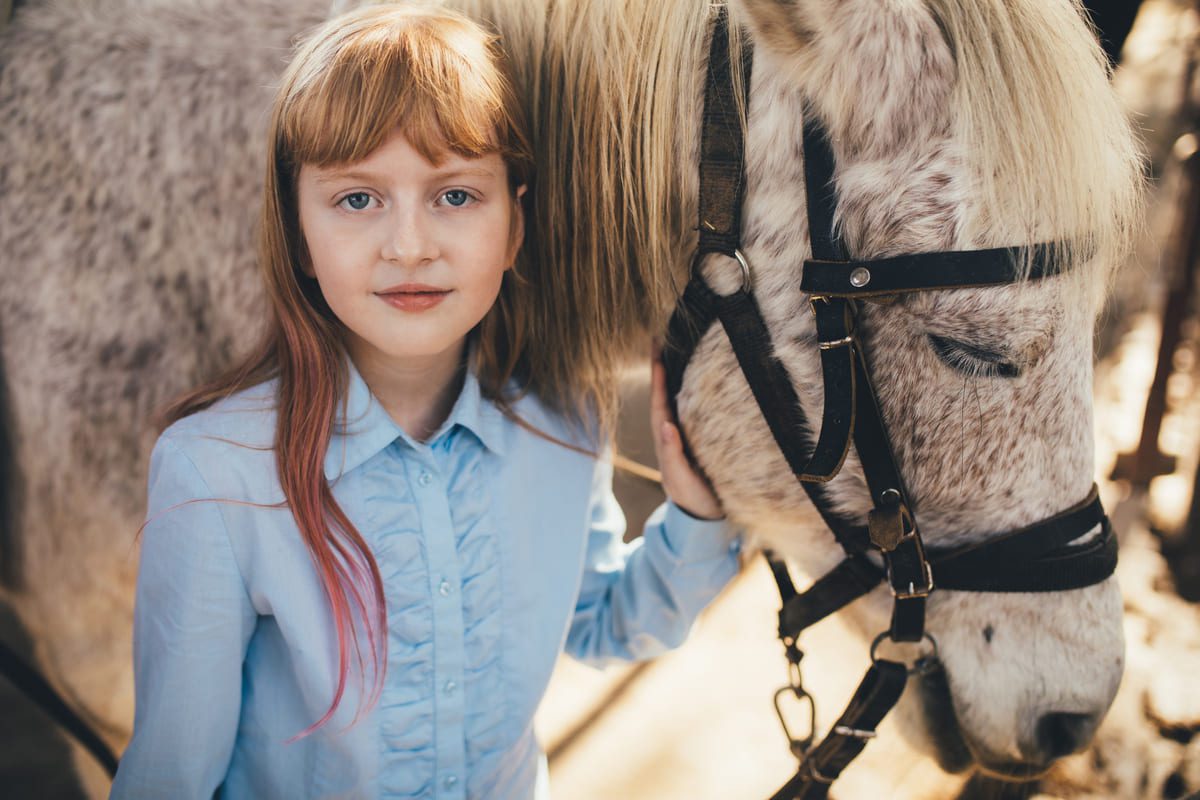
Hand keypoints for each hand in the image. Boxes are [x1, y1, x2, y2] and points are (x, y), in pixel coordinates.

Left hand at [649, 344, 723, 520]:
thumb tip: (666, 425)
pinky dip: (688, 391)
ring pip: (676, 399)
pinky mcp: (697, 439)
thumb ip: (673, 455)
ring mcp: (684, 436)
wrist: (705, 516)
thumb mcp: (680, 479)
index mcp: (667, 440)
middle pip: (665, 394)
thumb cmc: (692, 497)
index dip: (658, 378)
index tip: (657, 352)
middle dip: (662, 368)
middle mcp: (673, 433)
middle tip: (661, 339)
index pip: (660, 403)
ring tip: (675, 350)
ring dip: (673, 376)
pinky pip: (690, 408)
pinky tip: (695, 377)